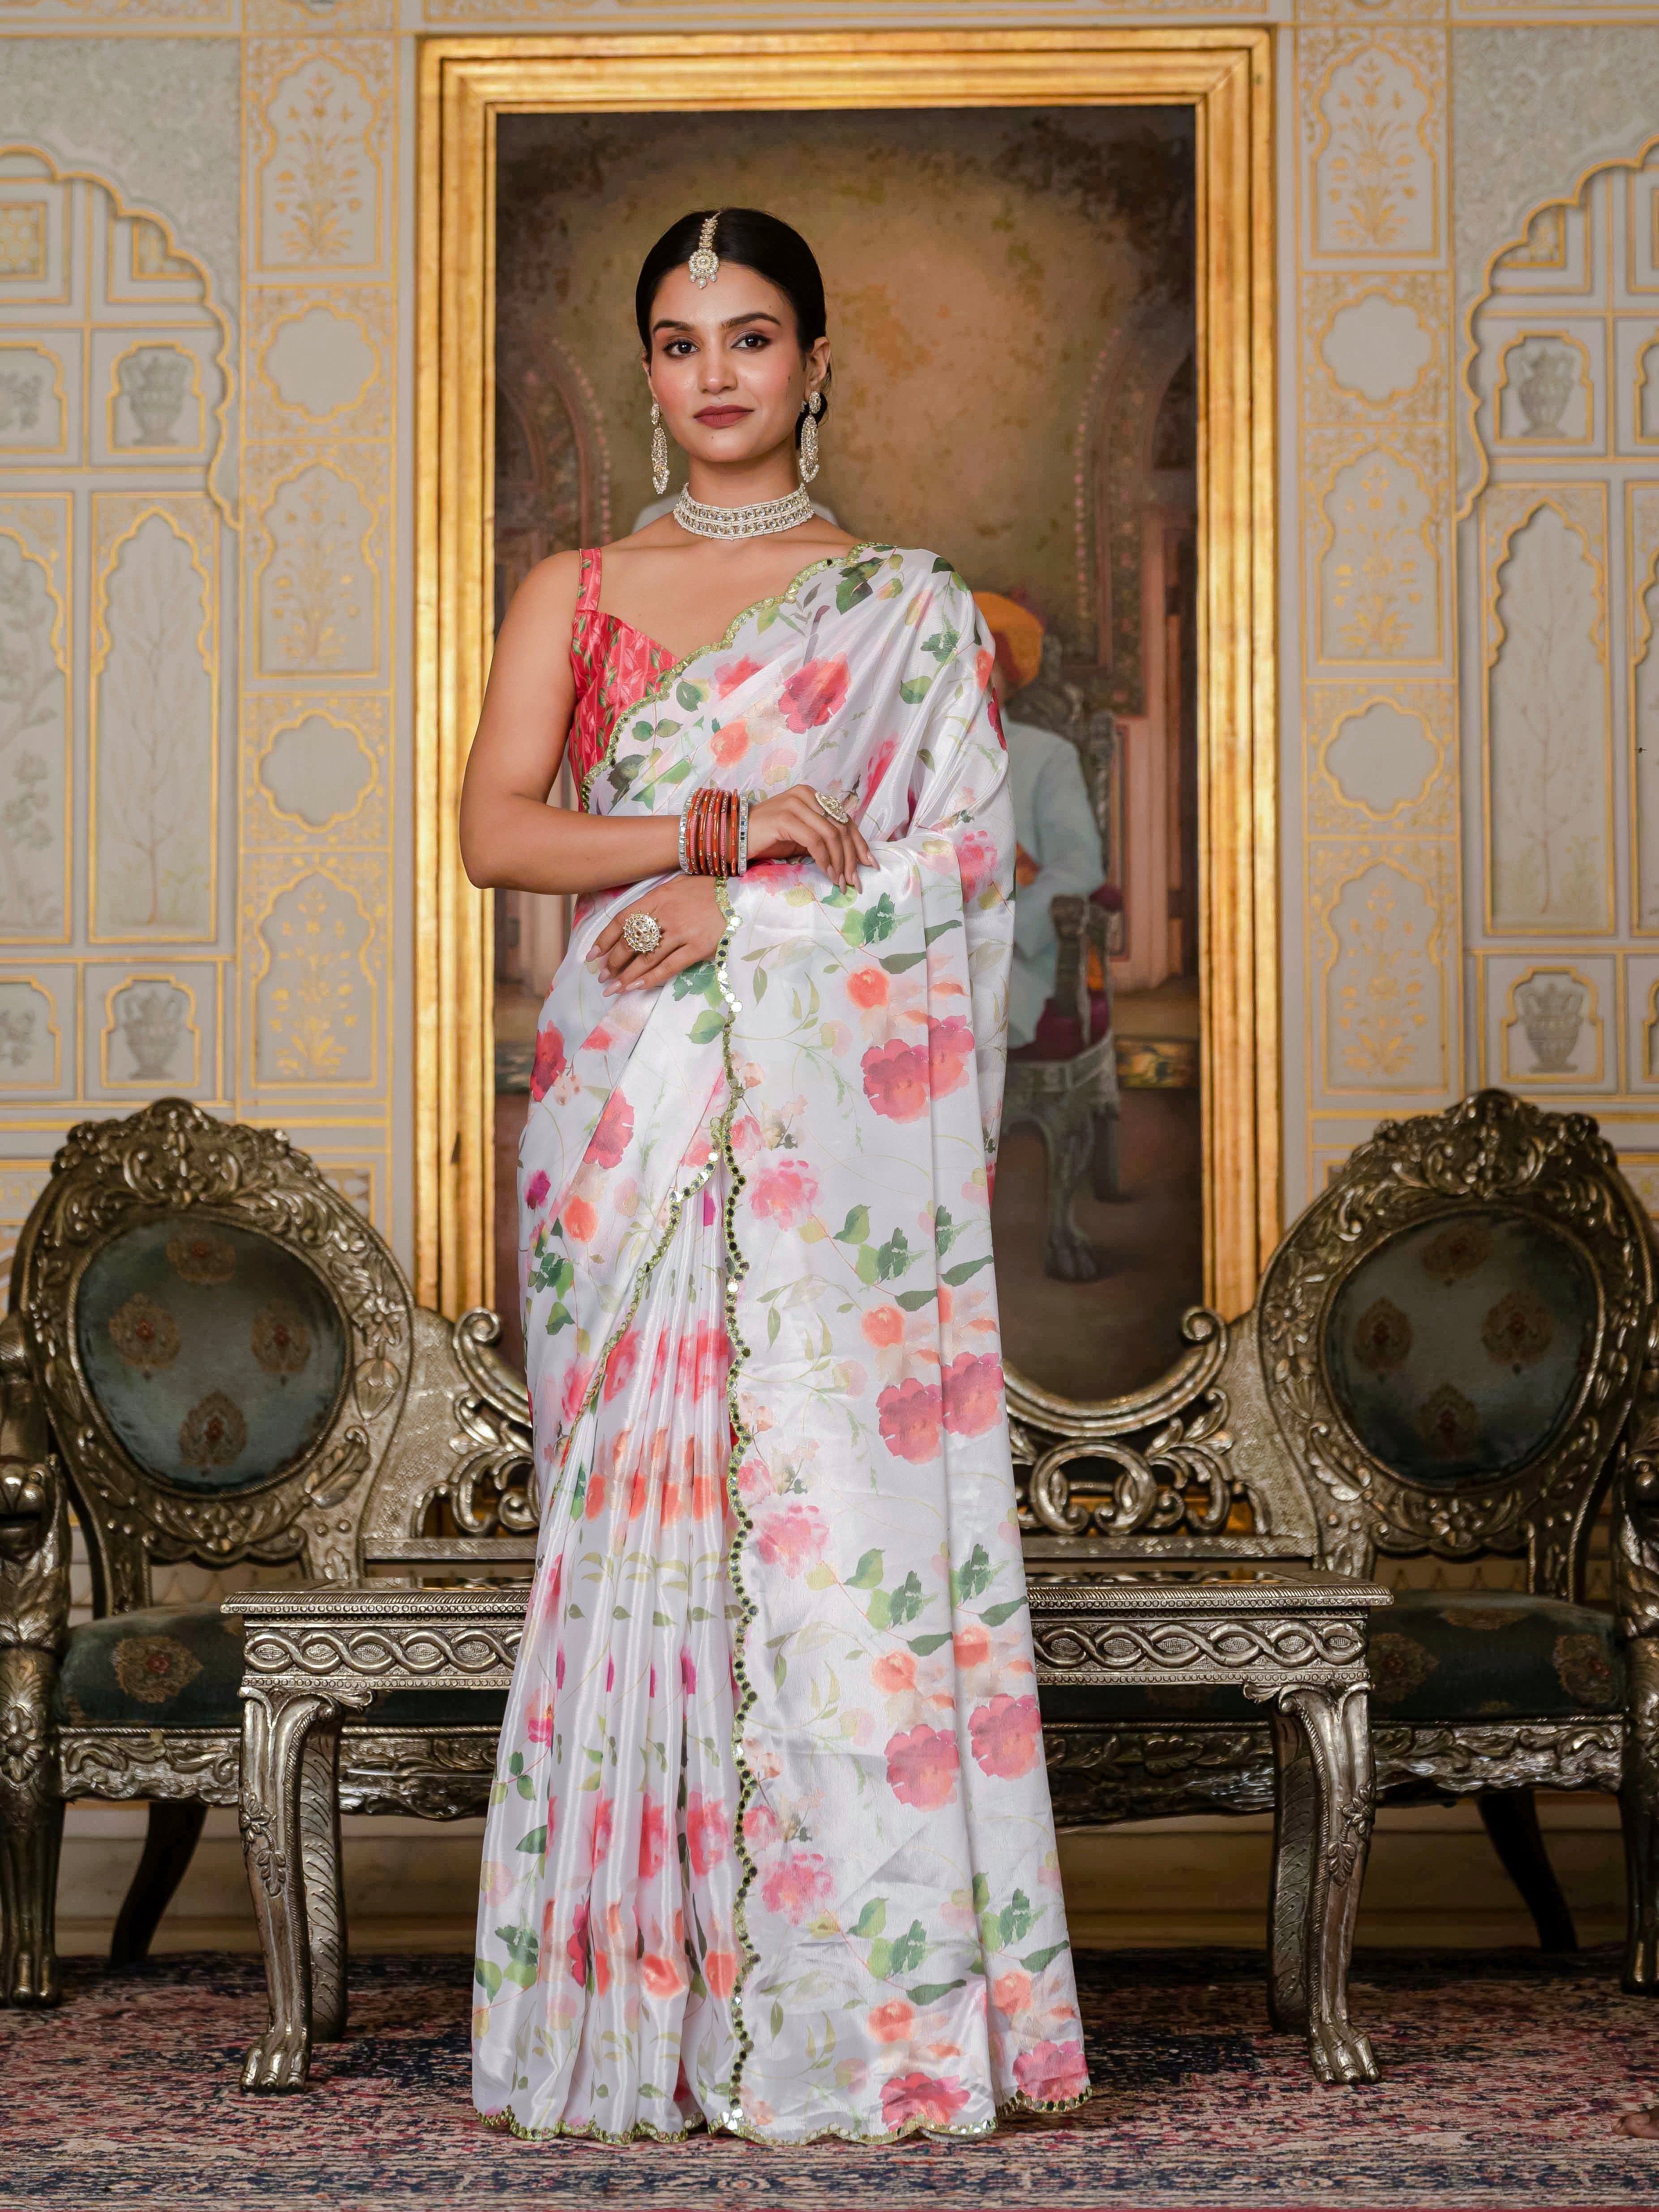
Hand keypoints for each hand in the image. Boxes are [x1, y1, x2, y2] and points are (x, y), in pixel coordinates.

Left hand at [590, 874, 725, 994]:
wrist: (740, 895)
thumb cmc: (706, 890)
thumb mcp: (675, 886)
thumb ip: (654, 902)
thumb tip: (631, 924)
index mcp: (657, 896)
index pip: (622, 920)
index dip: (604, 939)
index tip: (592, 955)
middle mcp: (666, 914)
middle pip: (631, 942)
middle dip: (613, 962)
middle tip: (602, 977)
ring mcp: (682, 932)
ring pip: (646, 958)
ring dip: (626, 976)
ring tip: (613, 988)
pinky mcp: (698, 948)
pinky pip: (669, 967)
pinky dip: (650, 979)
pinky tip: (636, 987)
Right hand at [748, 783, 873, 891]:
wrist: (735, 836)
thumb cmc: (768, 838)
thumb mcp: (802, 837)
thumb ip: (824, 839)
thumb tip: (851, 859)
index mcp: (813, 796)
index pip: (845, 819)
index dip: (860, 844)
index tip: (869, 865)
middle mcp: (807, 795)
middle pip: (842, 827)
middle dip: (852, 857)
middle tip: (855, 881)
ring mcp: (796, 804)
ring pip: (831, 834)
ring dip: (839, 862)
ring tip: (841, 882)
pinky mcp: (786, 818)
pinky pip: (814, 841)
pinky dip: (824, 860)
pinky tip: (828, 874)